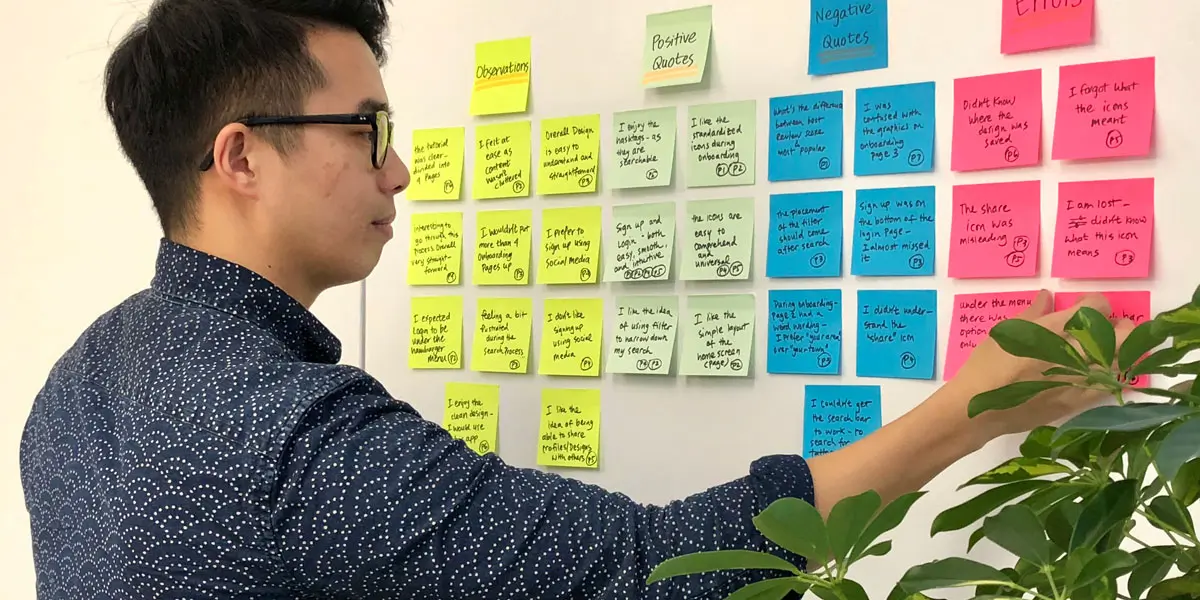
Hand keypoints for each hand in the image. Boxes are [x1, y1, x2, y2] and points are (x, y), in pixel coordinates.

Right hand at [948, 289, 1135, 438]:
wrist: (979, 410)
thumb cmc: (985, 367)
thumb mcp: (1004, 334)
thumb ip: (1031, 315)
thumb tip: (1047, 297)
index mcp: (1052, 330)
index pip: (1094, 309)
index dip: (1096, 304)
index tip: (1089, 307)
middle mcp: (1071, 353)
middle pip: (1118, 335)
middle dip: (1122, 328)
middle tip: (1116, 327)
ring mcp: (1077, 379)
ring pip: (1119, 362)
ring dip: (1123, 352)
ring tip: (1114, 349)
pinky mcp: (1076, 402)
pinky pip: (1109, 388)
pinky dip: (1117, 378)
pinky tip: (1114, 374)